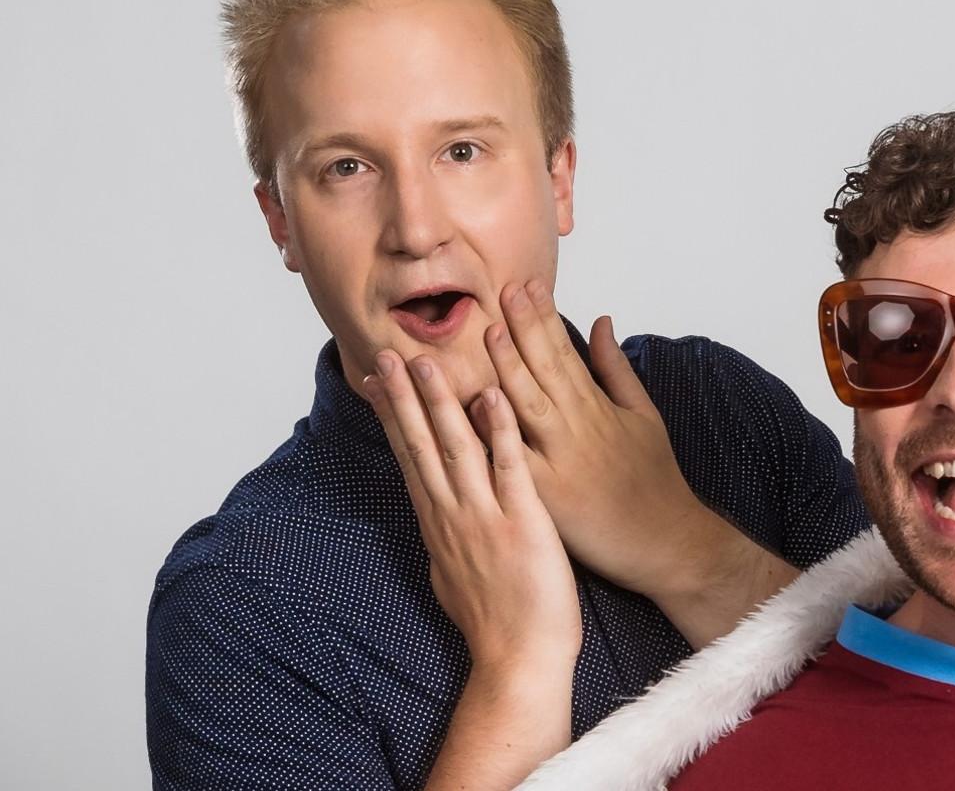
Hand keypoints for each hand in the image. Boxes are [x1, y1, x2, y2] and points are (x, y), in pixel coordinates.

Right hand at [362, 350, 581, 680]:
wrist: (519, 660)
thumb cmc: (497, 621)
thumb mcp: (455, 574)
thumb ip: (447, 536)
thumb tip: (434, 518)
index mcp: (439, 523)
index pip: (408, 457)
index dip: (392, 416)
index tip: (375, 380)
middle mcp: (452, 515)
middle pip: (420, 445)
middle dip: (402, 396)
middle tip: (385, 353)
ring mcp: (483, 517)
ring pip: (455, 447)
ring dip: (439, 402)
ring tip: (425, 361)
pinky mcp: (521, 522)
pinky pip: (507, 468)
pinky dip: (499, 431)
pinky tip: (492, 397)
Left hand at [482, 282, 796, 644]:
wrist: (668, 541)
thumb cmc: (655, 482)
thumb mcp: (644, 415)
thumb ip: (616, 367)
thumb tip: (600, 321)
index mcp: (599, 408)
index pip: (566, 352)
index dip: (543, 317)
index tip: (525, 285)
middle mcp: (580, 428)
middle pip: (546, 369)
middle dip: (523, 328)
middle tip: (501, 291)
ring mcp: (563, 461)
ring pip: (529, 406)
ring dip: (507, 368)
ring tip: (487, 332)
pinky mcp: (548, 496)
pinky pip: (515, 461)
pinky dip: (497, 434)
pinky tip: (477, 408)